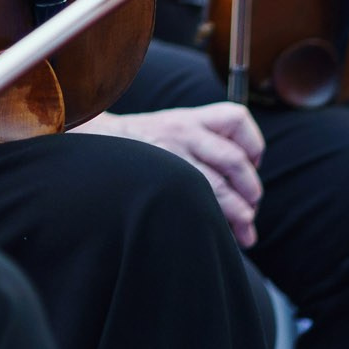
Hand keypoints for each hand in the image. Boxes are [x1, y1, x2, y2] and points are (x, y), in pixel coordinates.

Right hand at [79, 105, 263, 247]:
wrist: (94, 143)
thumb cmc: (141, 144)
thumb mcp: (172, 128)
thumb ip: (205, 144)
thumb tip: (245, 191)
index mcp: (190, 117)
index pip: (236, 119)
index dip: (254, 144)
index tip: (252, 163)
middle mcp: (183, 132)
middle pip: (234, 160)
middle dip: (251, 189)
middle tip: (251, 208)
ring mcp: (170, 156)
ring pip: (219, 186)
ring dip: (240, 213)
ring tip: (245, 230)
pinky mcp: (160, 178)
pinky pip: (199, 201)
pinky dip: (217, 219)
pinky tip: (219, 229)